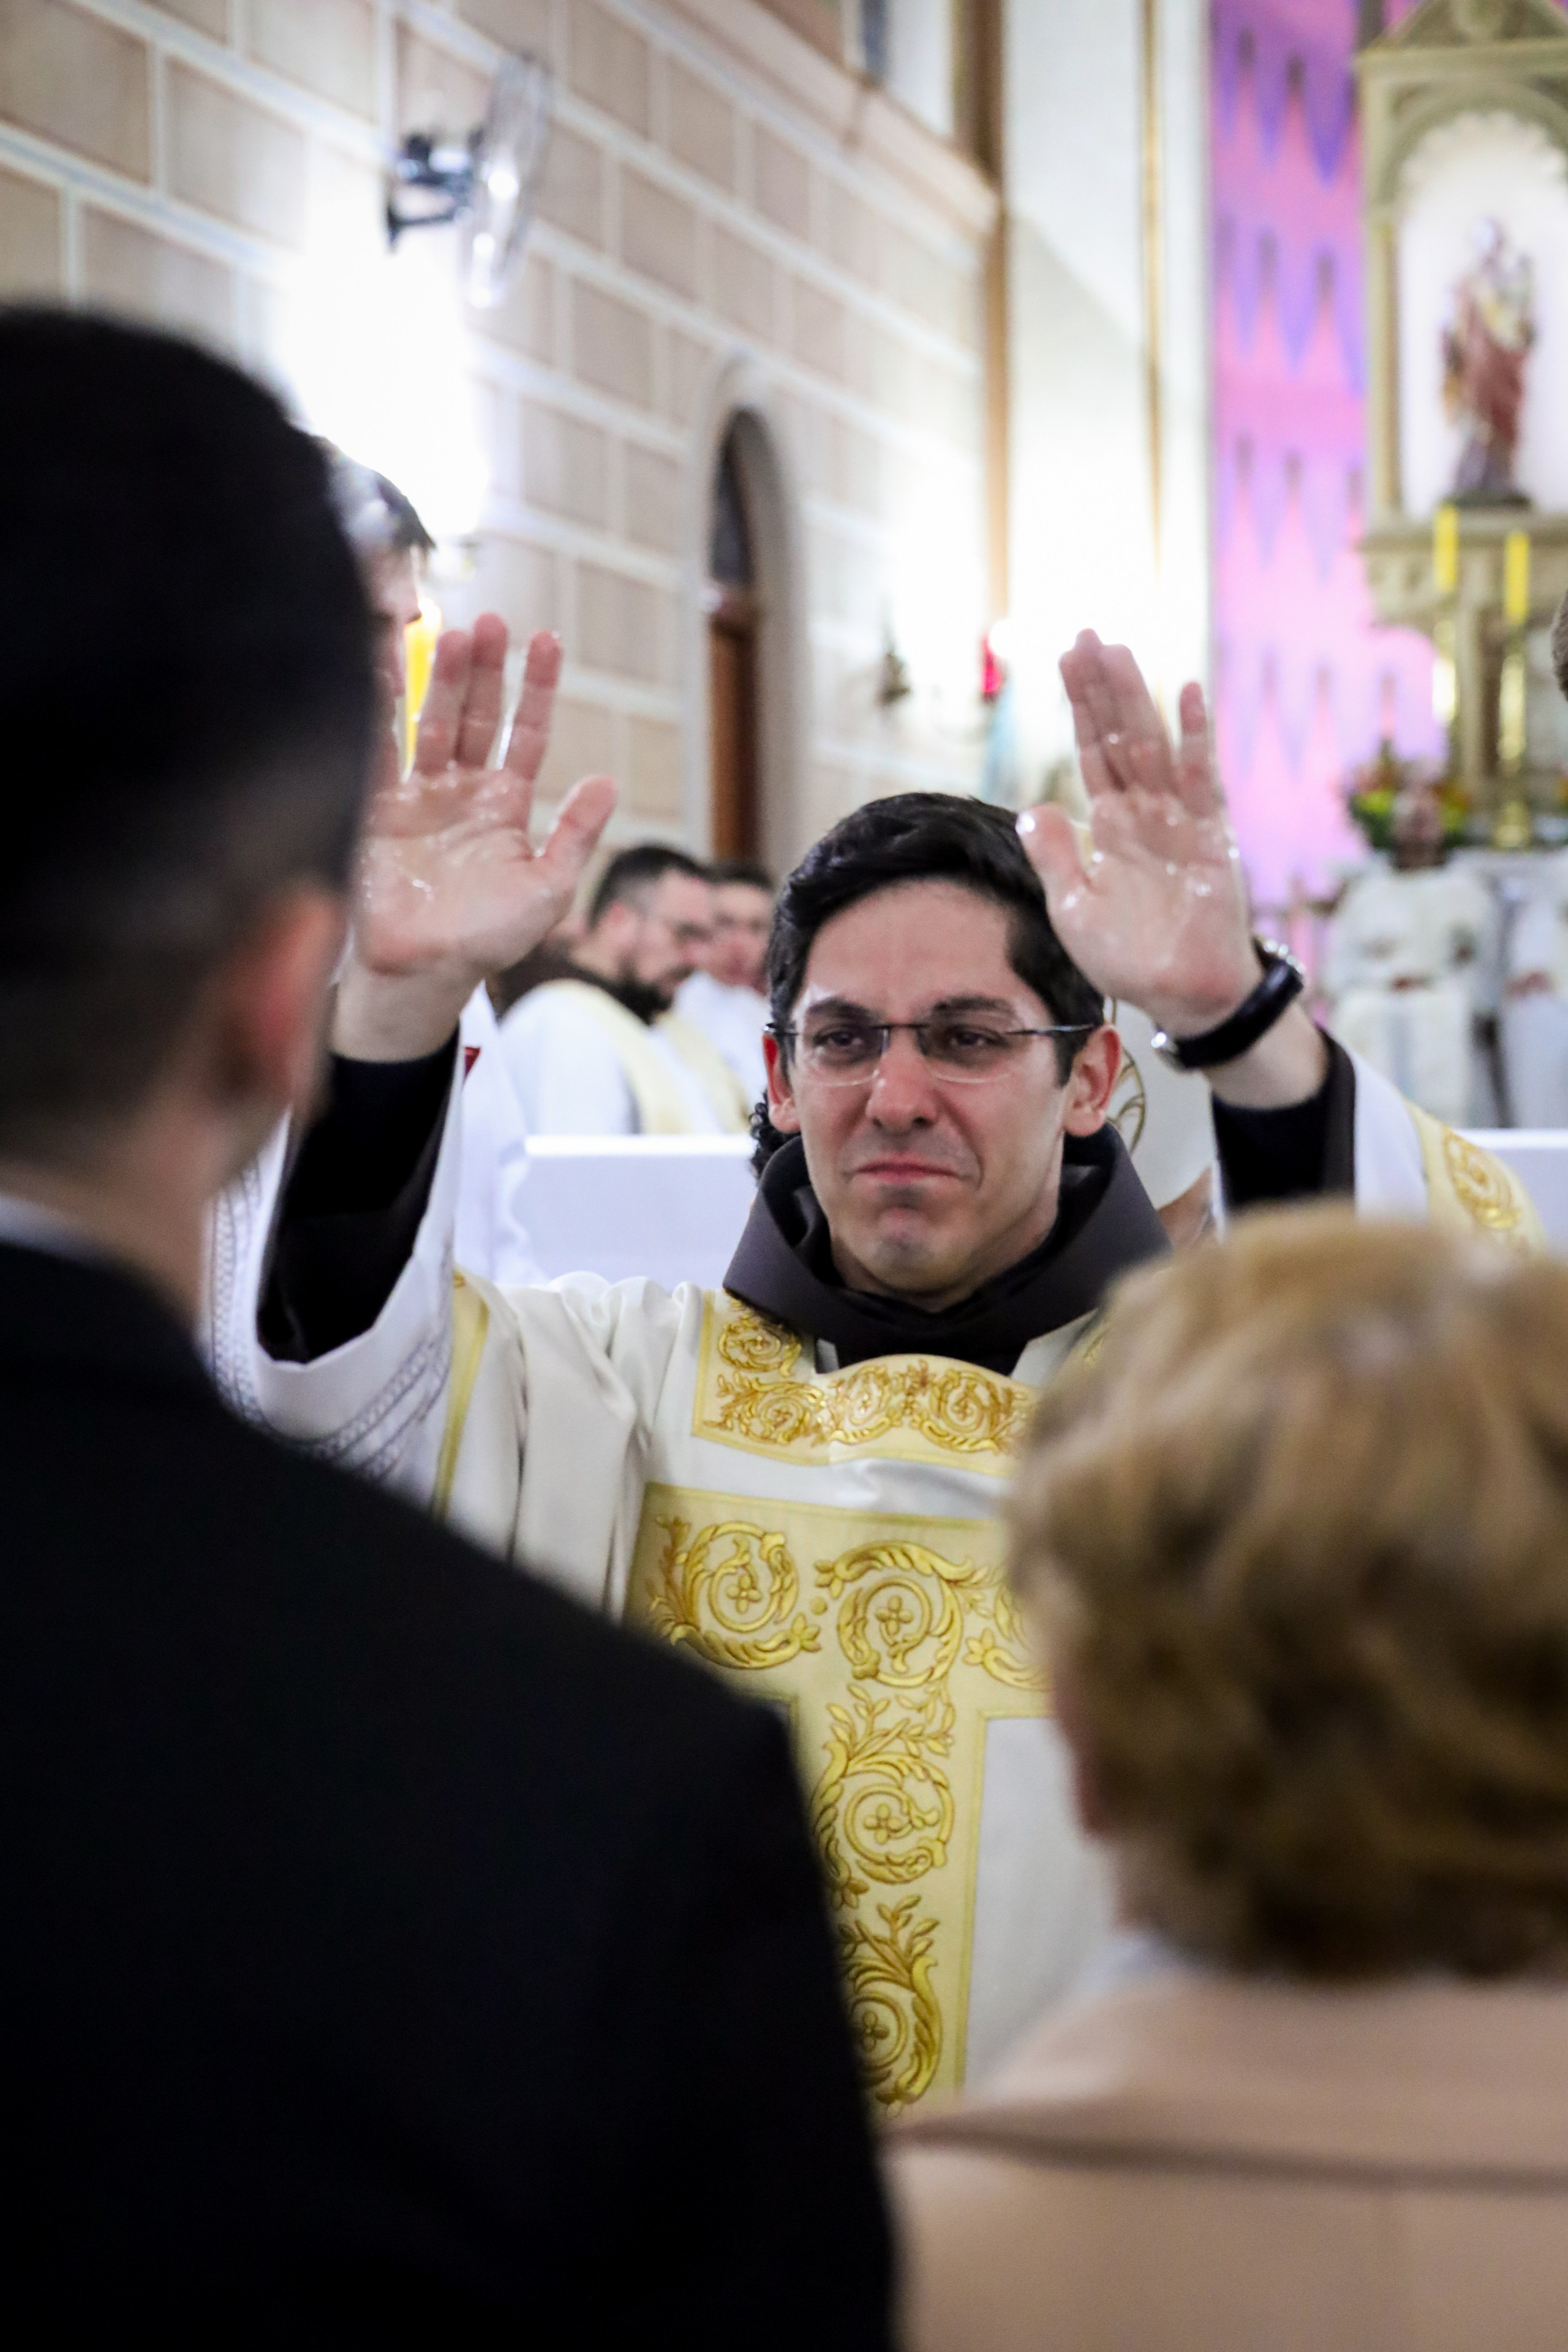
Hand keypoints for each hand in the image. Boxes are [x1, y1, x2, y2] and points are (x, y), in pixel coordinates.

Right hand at [336, 619, 615, 1057]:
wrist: (423, 973)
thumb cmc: (488, 939)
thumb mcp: (547, 889)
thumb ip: (574, 835)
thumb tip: (609, 781)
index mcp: (503, 804)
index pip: (525, 733)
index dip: (537, 689)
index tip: (547, 640)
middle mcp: (460, 790)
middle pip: (476, 715)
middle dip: (485, 669)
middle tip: (493, 622)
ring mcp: (416, 795)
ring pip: (431, 722)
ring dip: (441, 679)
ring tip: (454, 634)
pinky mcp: (373, 808)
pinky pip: (377, 750)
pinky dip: (379, 710)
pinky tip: (382, 668)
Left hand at [1017, 631, 1256, 1034]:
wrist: (1181, 993)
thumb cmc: (1130, 956)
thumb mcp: (1074, 908)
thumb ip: (1055, 857)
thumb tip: (1033, 808)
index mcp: (1112, 824)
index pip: (1091, 752)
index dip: (1079, 706)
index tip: (1065, 659)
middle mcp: (1145, 811)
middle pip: (1118, 735)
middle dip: (1102, 687)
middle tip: (1085, 634)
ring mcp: (1179, 819)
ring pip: (1152, 745)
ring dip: (1135, 699)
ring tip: (1117, 651)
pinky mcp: (1210, 835)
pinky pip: (1201, 777)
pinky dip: (1195, 736)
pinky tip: (1187, 693)